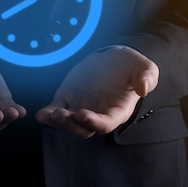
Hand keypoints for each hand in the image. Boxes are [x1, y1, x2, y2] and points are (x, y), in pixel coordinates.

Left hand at [35, 46, 158, 138]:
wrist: (112, 58)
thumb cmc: (130, 66)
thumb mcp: (143, 67)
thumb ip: (147, 77)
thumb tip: (144, 89)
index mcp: (117, 111)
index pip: (105, 123)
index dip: (94, 122)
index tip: (83, 114)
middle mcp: (97, 114)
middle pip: (83, 128)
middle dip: (72, 124)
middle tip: (62, 114)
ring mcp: (81, 108)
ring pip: (68, 123)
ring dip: (58, 122)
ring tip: (50, 114)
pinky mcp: (67, 100)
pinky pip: (55, 111)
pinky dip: (47, 115)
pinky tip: (40, 114)